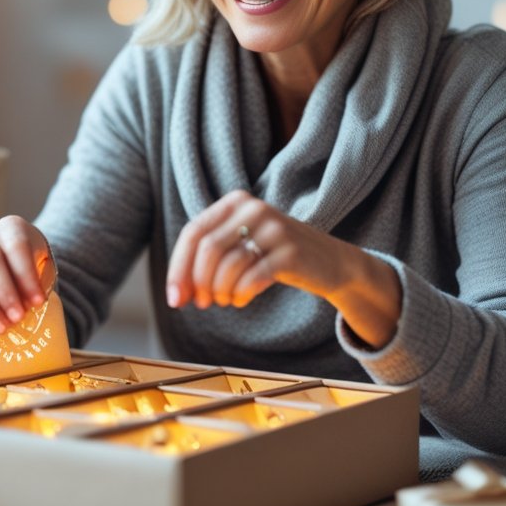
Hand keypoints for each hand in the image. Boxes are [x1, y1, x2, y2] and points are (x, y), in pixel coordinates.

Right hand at [0, 215, 49, 334]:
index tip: (37, 302)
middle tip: (16, 318)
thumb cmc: (29, 262)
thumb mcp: (41, 263)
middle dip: (4, 294)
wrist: (10, 256)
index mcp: (11, 228)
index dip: (26, 276)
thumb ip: (38, 280)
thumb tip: (35, 310)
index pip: (17, 248)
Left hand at [165, 190, 352, 308]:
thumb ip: (208, 261)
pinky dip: (240, 295)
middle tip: (202, 304)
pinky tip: (243, 299)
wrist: (330, 263)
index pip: (193, 233)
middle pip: (207, 249)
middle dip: (198, 283)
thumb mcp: (241, 246)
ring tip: (227, 299)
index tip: (175, 299)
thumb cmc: (275, 257)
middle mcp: (254, 208)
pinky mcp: (291, 251)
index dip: (178, 268)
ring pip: (228, 265)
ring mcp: (275, 228)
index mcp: (236, 201)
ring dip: (220, 292)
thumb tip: (177, 294)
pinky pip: (252, 278)